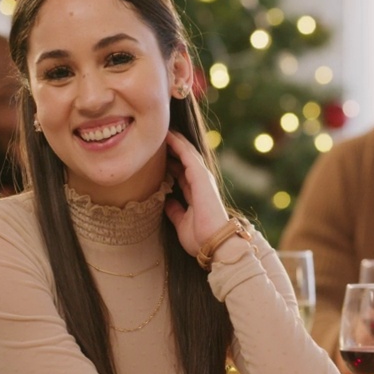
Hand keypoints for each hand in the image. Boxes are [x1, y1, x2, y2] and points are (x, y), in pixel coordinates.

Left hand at [163, 130, 230, 255]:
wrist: (215, 243)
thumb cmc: (201, 237)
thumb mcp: (181, 223)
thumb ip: (175, 211)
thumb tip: (167, 202)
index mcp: (196, 193)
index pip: (181, 173)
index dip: (171, 162)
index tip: (158, 155)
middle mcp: (200, 183)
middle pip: (185, 159)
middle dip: (173, 148)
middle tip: (159, 137)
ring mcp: (202, 178)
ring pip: (187, 153)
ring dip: (175, 141)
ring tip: (163, 130)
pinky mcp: (201, 176)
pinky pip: (187, 155)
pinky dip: (178, 144)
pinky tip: (168, 136)